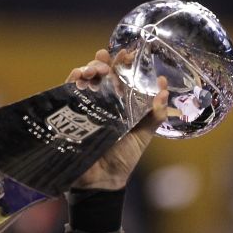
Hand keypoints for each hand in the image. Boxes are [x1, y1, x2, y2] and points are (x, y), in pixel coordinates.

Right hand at [68, 49, 169, 190]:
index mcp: (120, 105)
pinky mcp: (70, 114)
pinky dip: (73, 80)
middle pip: (100, 74)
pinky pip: (67, 93)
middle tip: (107, 57)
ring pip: (83, 80)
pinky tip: (80, 76)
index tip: (128, 52)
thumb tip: (164, 91)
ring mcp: (85, 107)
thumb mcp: (143, 135)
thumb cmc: (124, 159)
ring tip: (96, 68)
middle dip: (102, 61)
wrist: (104, 181)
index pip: (120, 78)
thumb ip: (154, 115)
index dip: (122, 63)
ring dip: (88, 68)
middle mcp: (102, 103)